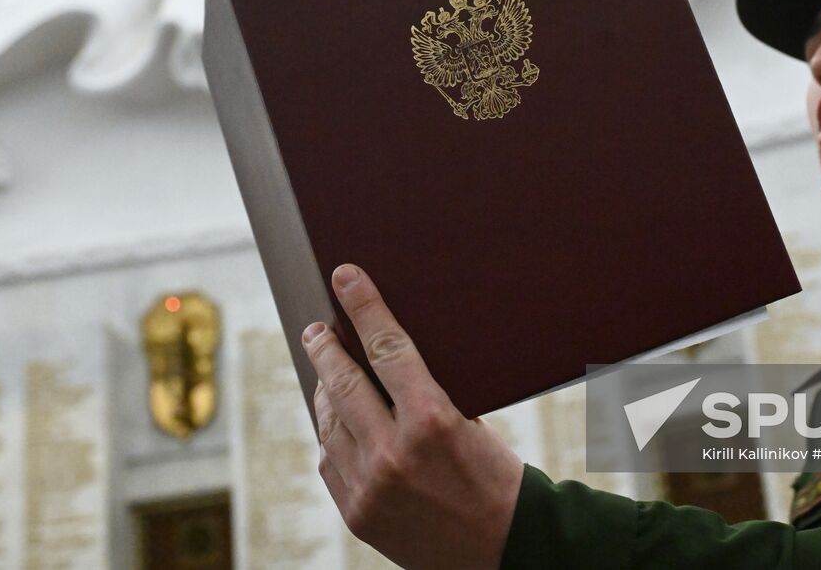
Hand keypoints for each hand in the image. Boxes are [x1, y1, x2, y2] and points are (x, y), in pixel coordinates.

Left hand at [302, 264, 524, 569]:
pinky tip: (338, 421)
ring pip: (329, 421)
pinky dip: (332, 434)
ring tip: (328, 373)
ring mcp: (369, 486)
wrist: (503, 551)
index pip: (387, 348)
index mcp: (432, 420)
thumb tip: (385, 358)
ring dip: (326, 392)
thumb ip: (426, 395)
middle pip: (342, 382)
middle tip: (317, 328)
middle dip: (325, 347)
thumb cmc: (498, 479)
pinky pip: (330, 459)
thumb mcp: (473, 424)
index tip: (346, 278)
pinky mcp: (356, 513)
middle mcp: (394, 452)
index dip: (365, 307)